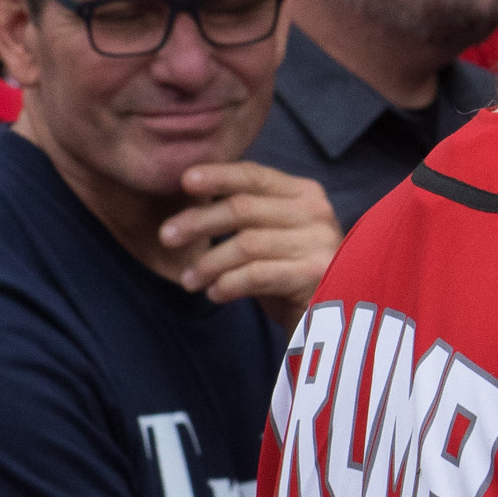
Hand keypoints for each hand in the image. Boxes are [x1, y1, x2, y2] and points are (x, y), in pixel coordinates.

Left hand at [163, 161, 340, 319]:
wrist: (330, 321)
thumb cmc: (288, 278)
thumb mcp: (266, 239)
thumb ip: (242, 216)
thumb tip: (188, 202)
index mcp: (303, 194)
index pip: (254, 175)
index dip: (217, 176)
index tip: (183, 181)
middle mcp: (316, 212)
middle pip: (242, 208)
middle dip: (198, 222)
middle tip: (166, 237)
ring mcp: (320, 243)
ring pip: (245, 243)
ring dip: (208, 263)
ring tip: (189, 281)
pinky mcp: (317, 275)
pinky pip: (258, 274)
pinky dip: (228, 283)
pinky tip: (214, 294)